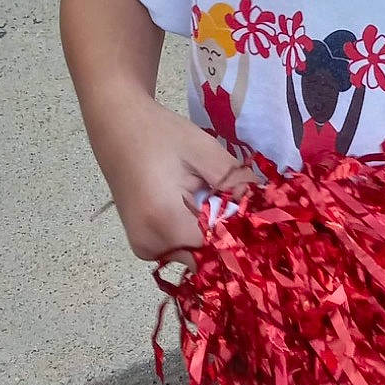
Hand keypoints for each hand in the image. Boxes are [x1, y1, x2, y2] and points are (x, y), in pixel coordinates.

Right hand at [95, 97, 258, 263]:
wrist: (117, 127)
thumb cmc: (160, 134)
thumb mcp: (204, 150)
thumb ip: (236, 183)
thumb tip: (266, 209)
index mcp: (165, 223)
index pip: (219, 251)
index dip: (242, 237)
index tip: (258, 219)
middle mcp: (151, 247)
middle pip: (207, 257)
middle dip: (227, 235)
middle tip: (235, 202)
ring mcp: (145, 249)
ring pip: (196, 256)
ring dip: (211, 234)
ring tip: (210, 198)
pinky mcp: (144, 245)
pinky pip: (181, 249)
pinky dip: (195, 233)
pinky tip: (194, 205)